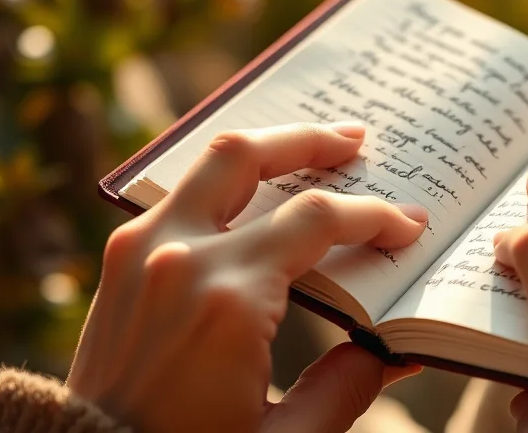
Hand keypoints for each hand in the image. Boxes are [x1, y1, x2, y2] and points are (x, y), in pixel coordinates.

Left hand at [66, 122, 425, 431]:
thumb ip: (348, 386)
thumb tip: (400, 348)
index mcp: (227, 300)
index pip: (317, 222)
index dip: (373, 217)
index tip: (408, 226)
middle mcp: (178, 257)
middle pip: (251, 157)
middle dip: (312, 141)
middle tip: (357, 141)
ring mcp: (139, 252)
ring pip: (209, 165)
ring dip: (266, 149)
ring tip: (310, 150)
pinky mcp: (119, 263)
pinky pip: (179, 196)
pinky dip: (225, 181)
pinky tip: (254, 193)